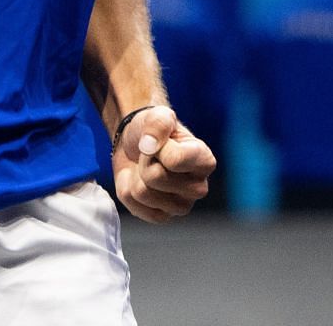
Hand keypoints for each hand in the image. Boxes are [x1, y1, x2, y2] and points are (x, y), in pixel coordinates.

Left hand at [112, 105, 215, 223]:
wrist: (136, 143)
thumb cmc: (152, 129)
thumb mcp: (157, 115)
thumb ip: (158, 124)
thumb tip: (149, 146)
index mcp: (205, 161)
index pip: (175, 160)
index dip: (157, 148)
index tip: (158, 141)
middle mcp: (198, 187)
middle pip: (156, 178)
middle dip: (145, 162)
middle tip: (151, 156)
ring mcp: (181, 206)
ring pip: (142, 193)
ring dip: (135, 176)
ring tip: (145, 167)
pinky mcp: (163, 217)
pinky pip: (135, 208)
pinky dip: (127, 191)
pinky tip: (137, 181)